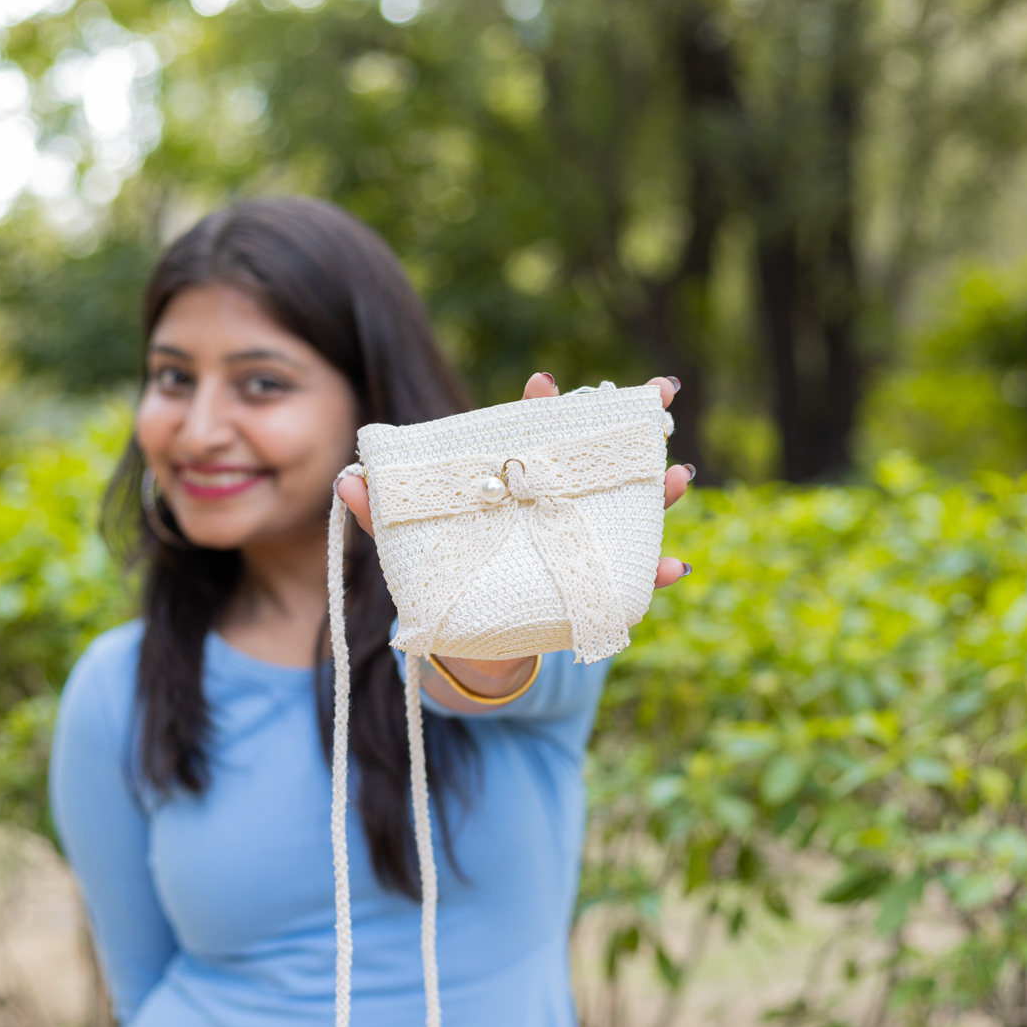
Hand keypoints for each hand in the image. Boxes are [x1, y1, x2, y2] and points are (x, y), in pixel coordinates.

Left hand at [334, 372, 690, 707]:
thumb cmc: (448, 575)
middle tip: (659, 396)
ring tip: (679, 476)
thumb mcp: (413, 548)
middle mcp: (556, 504)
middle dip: (632, 427)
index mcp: (515, 484)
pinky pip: (633, 579)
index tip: (545, 383)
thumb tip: (346, 480)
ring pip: (633, 508)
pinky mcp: (595, 586)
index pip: (530, 434)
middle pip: (598, 458)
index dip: (540, 407)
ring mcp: (582, 540)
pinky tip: (675, 569)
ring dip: (660, 491)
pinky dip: (657, 572)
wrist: (468, 643)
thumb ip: (386, 515)